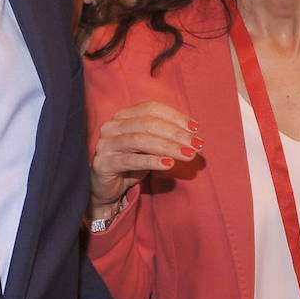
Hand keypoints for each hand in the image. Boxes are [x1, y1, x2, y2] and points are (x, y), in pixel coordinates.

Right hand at [89, 101, 199, 218]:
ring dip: (168, 146)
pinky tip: (169, 164)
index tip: (195, 128)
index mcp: (123, 116)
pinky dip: (152, 161)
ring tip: (187, 154)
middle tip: (196, 144)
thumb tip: (194, 134)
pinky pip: (130, 160)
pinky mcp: (103, 164)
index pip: (151, 109)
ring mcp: (106, 144)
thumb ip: (165, 136)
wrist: (107, 190)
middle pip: (147, 123)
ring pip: (140, 140)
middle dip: (175, 133)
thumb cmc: (132, 164)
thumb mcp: (150, 147)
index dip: (175, 116)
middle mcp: (112, 126)